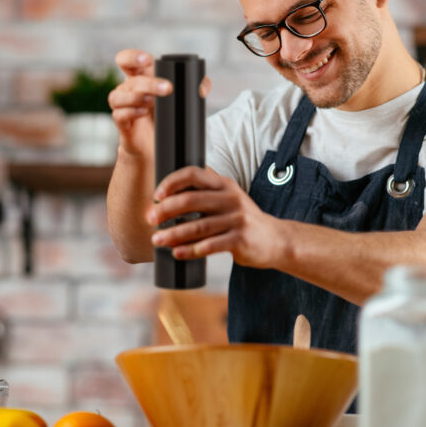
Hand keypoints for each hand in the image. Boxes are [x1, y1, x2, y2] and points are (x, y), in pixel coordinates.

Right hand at [109, 49, 211, 157]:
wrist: (154, 142)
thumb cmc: (166, 114)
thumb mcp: (180, 98)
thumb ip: (195, 87)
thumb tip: (202, 88)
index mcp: (140, 77)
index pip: (127, 61)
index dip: (133, 57)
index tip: (148, 60)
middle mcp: (128, 89)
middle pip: (129, 80)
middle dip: (148, 83)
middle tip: (168, 88)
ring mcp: (123, 106)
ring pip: (118, 96)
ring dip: (136, 97)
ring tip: (153, 102)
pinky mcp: (122, 123)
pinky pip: (119, 114)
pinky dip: (131, 111)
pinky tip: (143, 112)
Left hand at [146, 166, 286, 267]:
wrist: (275, 240)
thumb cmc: (243, 220)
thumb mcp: (229, 199)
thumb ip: (206, 194)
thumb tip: (167, 197)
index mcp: (225, 185)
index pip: (194, 174)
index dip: (172, 182)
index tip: (157, 195)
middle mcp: (231, 198)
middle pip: (191, 200)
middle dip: (166, 210)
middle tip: (150, 220)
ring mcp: (237, 219)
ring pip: (197, 226)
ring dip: (173, 233)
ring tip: (157, 240)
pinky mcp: (240, 240)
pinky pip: (209, 246)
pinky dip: (190, 250)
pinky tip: (177, 253)